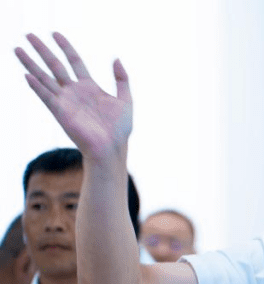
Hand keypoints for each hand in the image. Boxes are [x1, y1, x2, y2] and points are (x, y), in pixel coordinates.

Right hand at [14, 32, 132, 159]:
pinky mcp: (60, 112)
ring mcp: (65, 101)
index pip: (74, 61)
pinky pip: (46, 96)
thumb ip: (122, 79)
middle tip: (28, 34)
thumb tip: (116, 58)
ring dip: (30, 63)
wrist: (111, 148)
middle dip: (42, 50)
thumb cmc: (119, 129)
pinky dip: (37, 86)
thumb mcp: (126, 100)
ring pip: (44, 77)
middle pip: (55, 65)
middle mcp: (73, 91)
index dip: (65, 46)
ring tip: (17, 49)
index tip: (55, 33)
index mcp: (89, 87)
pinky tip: (27, 75)